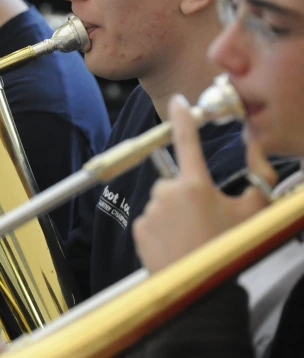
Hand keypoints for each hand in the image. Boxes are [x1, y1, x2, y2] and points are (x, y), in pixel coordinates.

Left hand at [132, 95, 273, 272]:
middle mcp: (167, 194)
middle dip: (189, 194)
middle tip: (207, 221)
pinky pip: (152, 220)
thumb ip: (257, 171)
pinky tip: (178, 244)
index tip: (177, 103)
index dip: (183, 119)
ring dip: (176, 213)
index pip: (187, 141)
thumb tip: (254, 143)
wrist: (205, 294)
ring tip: (193, 237)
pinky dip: (162, 228)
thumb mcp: (255, 210)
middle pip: (177, 181)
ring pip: (163, 202)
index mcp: (196, 186)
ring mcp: (150, 212)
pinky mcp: (138, 229)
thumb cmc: (231, 251)